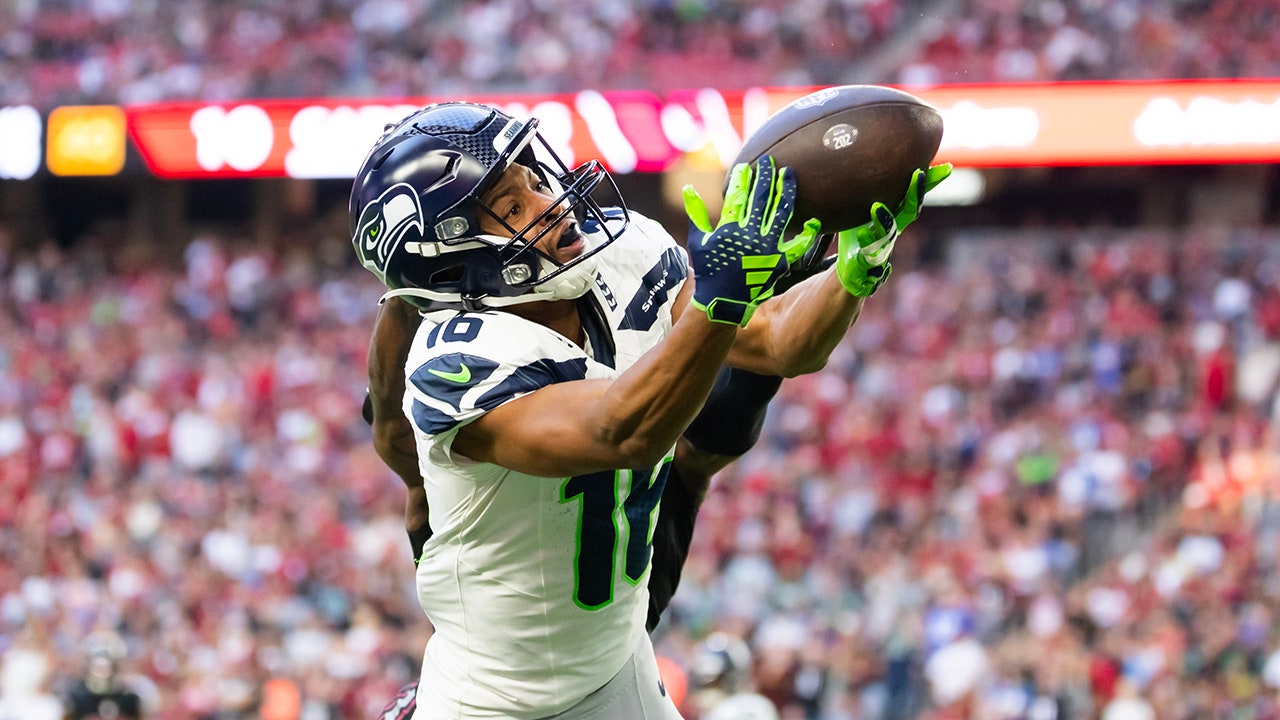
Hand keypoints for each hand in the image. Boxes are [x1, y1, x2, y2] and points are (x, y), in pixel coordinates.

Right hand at [683, 155, 812, 325]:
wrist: (722, 301)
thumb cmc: (708, 270)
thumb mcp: (698, 241)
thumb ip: (696, 213)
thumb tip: (687, 188)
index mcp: (729, 229)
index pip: (737, 195)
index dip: (741, 178)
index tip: (745, 166)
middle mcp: (750, 236)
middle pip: (762, 198)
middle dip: (766, 176)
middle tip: (770, 161)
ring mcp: (767, 248)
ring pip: (782, 213)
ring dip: (786, 191)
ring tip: (789, 174)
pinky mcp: (780, 262)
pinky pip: (798, 245)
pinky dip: (809, 234)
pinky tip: (816, 220)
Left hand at [835, 163, 951, 296]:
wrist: (853, 271)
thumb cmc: (858, 236)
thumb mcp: (862, 211)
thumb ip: (870, 192)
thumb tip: (876, 158)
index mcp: (894, 216)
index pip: (913, 196)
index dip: (930, 183)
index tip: (947, 168)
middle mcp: (893, 229)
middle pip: (909, 210)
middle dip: (915, 192)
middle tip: (919, 174)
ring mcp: (883, 246)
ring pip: (888, 232)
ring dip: (884, 219)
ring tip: (876, 207)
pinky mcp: (869, 261)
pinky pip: (870, 253)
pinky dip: (867, 242)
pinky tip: (862, 232)